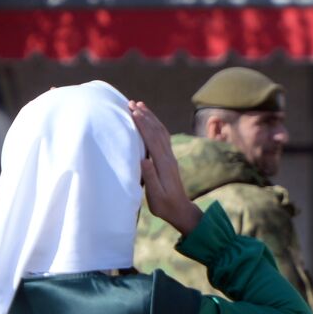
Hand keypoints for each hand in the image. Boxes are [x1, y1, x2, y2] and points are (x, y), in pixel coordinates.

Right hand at [131, 100, 200, 235]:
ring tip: (140, 105)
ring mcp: (170, 157)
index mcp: (163, 164)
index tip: (132, 111)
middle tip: (131, 103)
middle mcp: (168, 157)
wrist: (181, 210)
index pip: (152, 139)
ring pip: (161, 132)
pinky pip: (163, 137)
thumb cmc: (165, 206)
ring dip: (151, 117)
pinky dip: (155, 126)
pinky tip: (150, 121)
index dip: (142, 124)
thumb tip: (144, 160)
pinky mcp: (169, 159)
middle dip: (144, 116)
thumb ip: (150, 177)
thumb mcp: (156, 196)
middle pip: (156, 131)